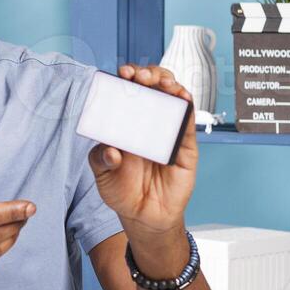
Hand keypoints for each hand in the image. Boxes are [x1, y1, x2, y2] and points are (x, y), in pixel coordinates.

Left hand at [88, 64, 197, 240]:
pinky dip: (186, 107)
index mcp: (125, 122)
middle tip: (141, 77)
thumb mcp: (102, 174)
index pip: (128, 91)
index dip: (127, 78)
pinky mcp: (185, 145)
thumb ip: (101, 159)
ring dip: (169, 84)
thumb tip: (111, 150)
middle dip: (148, 74)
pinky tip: (182, 97)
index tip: (123, 73)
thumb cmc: (122, 190)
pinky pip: (187, 122)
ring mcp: (167, 130)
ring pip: (173, 98)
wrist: (144, 216)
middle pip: (153, 88)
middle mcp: (147, 121)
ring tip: (163, 83)